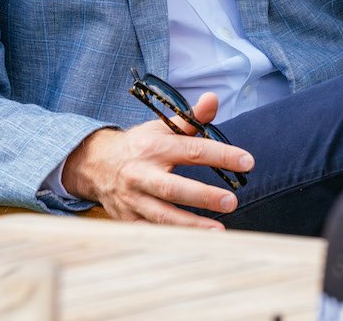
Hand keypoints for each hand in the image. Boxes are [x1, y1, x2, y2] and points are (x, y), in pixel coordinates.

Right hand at [61, 91, 254, 229]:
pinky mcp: (128, 219)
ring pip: (162, 216)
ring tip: (219, 232)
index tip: (248, 162)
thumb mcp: (160, 128)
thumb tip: (214, 99)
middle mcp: (141, 174)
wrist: (95, 164)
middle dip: (203, 196)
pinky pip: (151, 232)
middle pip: (173, 187)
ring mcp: (133, 199)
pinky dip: (172, 239)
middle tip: (232, 202)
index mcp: (154, 148)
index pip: (192, 150)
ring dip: (191, 225)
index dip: (221, 155)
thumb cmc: (139, 145)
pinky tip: (196, 243)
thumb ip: (190, 118)